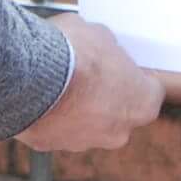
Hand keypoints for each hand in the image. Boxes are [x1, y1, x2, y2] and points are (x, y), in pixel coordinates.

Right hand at [23, 15, 165, 154]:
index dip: (133, 77)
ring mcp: (85, 143)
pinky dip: (49, 115)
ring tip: (57, 82)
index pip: (149, 92)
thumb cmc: (74, 52)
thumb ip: (107, 50)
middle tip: (88, 75)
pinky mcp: (52, 145)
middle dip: (105, 97)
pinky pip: (54, 128)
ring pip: (85, 125)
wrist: (32, 74)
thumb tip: (100, 50)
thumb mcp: (100, 35)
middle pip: (118, 113)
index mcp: (142, 104)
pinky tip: (39, 94)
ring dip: (75, 108)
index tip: (121, 67)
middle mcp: (119, 132)